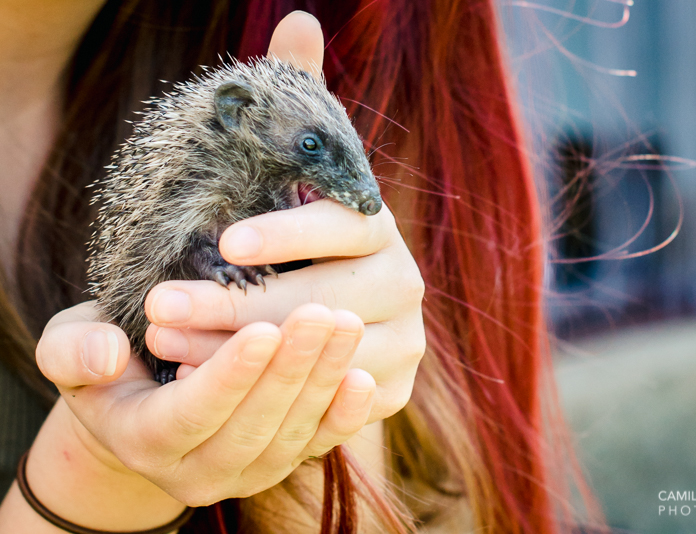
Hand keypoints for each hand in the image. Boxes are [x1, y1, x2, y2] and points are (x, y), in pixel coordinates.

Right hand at [34, 301, 374, 511]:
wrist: (146, 405)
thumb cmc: (110, 365)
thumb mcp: (71, 348)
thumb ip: (74, 351)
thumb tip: (104, 356)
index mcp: (144, 441)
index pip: (191, 414)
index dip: (229, 375)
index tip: (263, 329)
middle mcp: (198, 472)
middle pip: (252, 425)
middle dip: (289, 369)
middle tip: (320, 312)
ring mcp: (247, 472)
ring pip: (291, 434)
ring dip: (322, 380)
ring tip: (345, 324)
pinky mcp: (282, 462)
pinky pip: (318, 445)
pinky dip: (343, 415)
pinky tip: (363, 376)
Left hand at [139, 11, 425, 424]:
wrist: (293, 322)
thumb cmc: (276, 239)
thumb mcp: (279, 172)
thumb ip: (292, 100)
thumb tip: (300, 19)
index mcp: (377, 225)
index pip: (349, 221)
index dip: (291, 230)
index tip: (224, 239)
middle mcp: (402, 280)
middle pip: (334, 295)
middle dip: (244, 304)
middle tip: (163, 308)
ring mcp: (405, 338)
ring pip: (333, 356)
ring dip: (252, 358)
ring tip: (173, 350)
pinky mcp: (397, 387)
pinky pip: (349, 403)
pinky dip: (292, 403)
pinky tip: (232, 397)